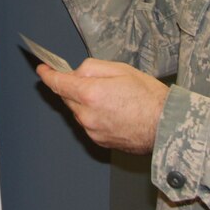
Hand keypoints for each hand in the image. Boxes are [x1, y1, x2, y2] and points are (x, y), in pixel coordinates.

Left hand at [37, 57, 166, 153]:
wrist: (167, 126)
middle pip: (67, 97)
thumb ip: (92, 68)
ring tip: (110, 97)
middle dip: (71, 87)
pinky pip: (88, 124)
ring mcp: (92, 130)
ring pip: (77, 111)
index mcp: (90, 94)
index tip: (42, 69)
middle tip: (91, 80)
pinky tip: (112, 111)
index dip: (47, 75)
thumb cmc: (149, 97)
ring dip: (83, 102)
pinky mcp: (100, 141)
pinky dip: (93, 115)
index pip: (58, 83)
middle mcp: (87, 115)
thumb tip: (76, 73)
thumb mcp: (121, 69)